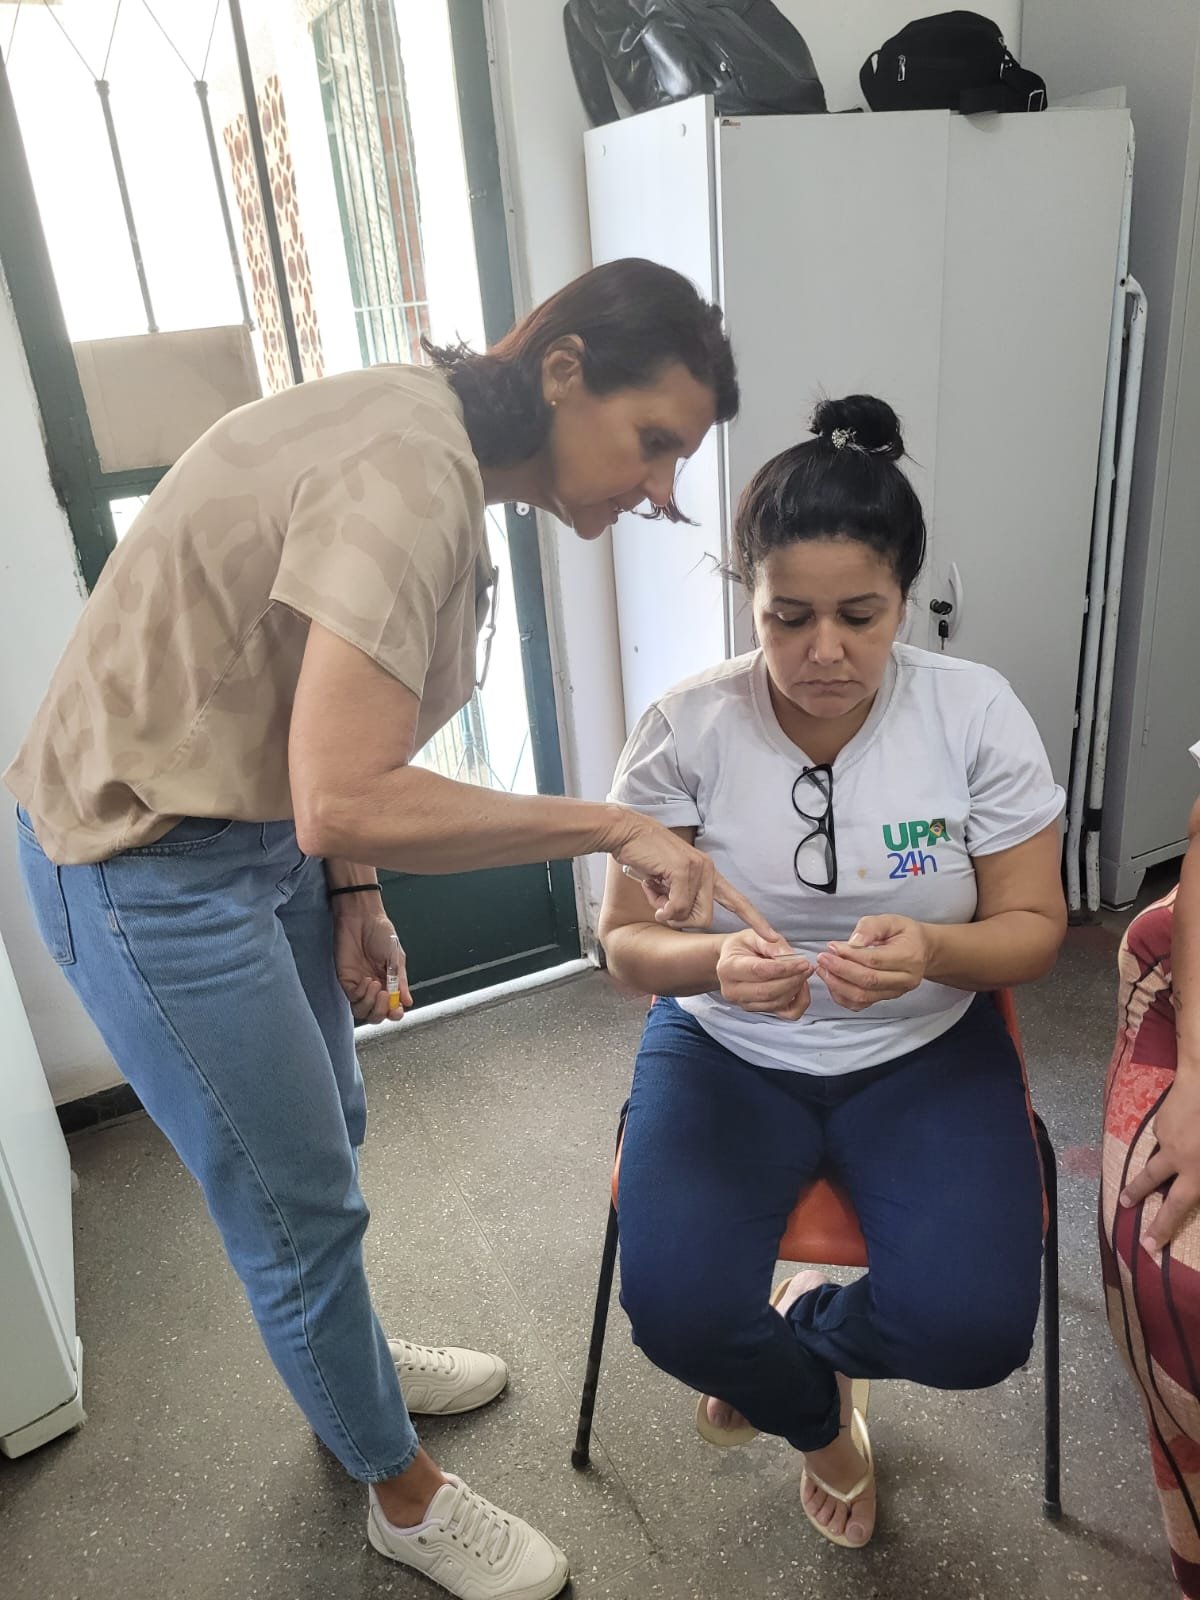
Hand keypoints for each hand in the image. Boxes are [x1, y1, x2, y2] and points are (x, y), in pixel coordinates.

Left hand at [334, 909, 412, 1023]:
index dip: (395, 1013)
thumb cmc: (380, 932)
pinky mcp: (346, 980)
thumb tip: (407, 1000)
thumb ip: (400, 981)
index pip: (392, 1008)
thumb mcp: (397, 957)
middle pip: (376, 1014)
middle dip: (382, 1011)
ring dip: (371, 1004)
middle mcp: (375, 986)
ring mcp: (359, 985)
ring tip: (376, 986)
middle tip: (386, 997)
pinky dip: (362, 993)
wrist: (362, 917)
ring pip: (362, 1011)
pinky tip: (366, 980)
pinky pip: (353, 998)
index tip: (398, 1008)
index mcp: (390, 982)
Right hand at [611, 811, 778, 939]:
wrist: (629, 832)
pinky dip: (660, 905)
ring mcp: (698, 869)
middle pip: (705, 919)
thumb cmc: (645, 857)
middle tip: (660, 899)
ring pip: (689, 915)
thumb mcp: (668, 882)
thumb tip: (679, 917)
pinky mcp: (684, 870)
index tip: (774, 937)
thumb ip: (680, 899)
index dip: (755, 920)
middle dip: (680, 918)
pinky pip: (677, 906)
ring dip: (666, 910)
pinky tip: (650, 885)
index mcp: (708, 873)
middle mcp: (708, 870)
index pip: (737, 900)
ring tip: (654, 886)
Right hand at [716, 929, 812, 1019]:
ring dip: (797, 988)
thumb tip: (793, 958)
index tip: (802, 961)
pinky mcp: (759, 1011)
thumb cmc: (744, 946)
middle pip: (768, 991)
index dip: (784, 968)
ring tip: (804, 971)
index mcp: (728, 968)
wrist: (733, 960)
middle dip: (793, 979)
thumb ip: (772, 944)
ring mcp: (745, 1004)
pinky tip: (802, 986)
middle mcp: (733, 991)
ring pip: (778, 1002)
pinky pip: (787, 1014)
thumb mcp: (754, 935)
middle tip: (807, 966)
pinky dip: (800, 1002)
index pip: (759, 971)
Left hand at [815, 914, 930, 1011]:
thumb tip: (853, 943)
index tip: (832, 947)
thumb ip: (870, 928)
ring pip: (863, 996)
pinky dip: (842, 996)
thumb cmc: (904, 934)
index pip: (874, 960)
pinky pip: (861, 1004)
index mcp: (909, 957)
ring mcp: (896, 992)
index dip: (849, 955)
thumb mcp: (890, 920)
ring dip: (838, 985)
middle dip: (840, 970)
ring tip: (823, 970)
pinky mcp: (886, 999)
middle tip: (822, 958)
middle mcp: (905, 979)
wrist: (922, 950)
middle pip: (868, 981)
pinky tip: (832, 981)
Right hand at [1120, 1068, 1199, 1251]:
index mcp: (1196, 1171)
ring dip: (1158, 1162)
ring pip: (1160, 1155)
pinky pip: (1167, 1134)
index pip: (1177, 1208)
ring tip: (1155, 1161)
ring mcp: (1168, 1136)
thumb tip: (1197, 1184)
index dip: (1162, 1228)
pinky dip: (1174, 1137)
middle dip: (1137, 1193)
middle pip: (1151, 1180)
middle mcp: (1178, 1157)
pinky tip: (1187, 1125)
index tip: (1147, 1246)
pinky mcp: (1164, 1119)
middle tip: (1123, 1204)